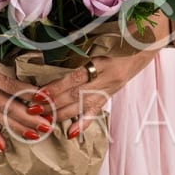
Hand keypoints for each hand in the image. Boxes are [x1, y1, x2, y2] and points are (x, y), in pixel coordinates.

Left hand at [33, 49, 158, 138]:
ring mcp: (109, 90)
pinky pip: (96, 112)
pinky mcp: (109, 97)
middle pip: (77, 95)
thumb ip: (77, 48)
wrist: (140, 49)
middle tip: (35, 109)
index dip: (57, 87)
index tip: (39, 93)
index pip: (75, 78)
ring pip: (83, 105)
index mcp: (102, 63)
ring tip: (45, 119)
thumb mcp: (98, 42)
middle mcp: (106, 79)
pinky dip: (83, 123)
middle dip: (54, 103)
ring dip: (63, 114)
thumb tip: (51, 52)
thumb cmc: (116, 42)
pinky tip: (72, 133)